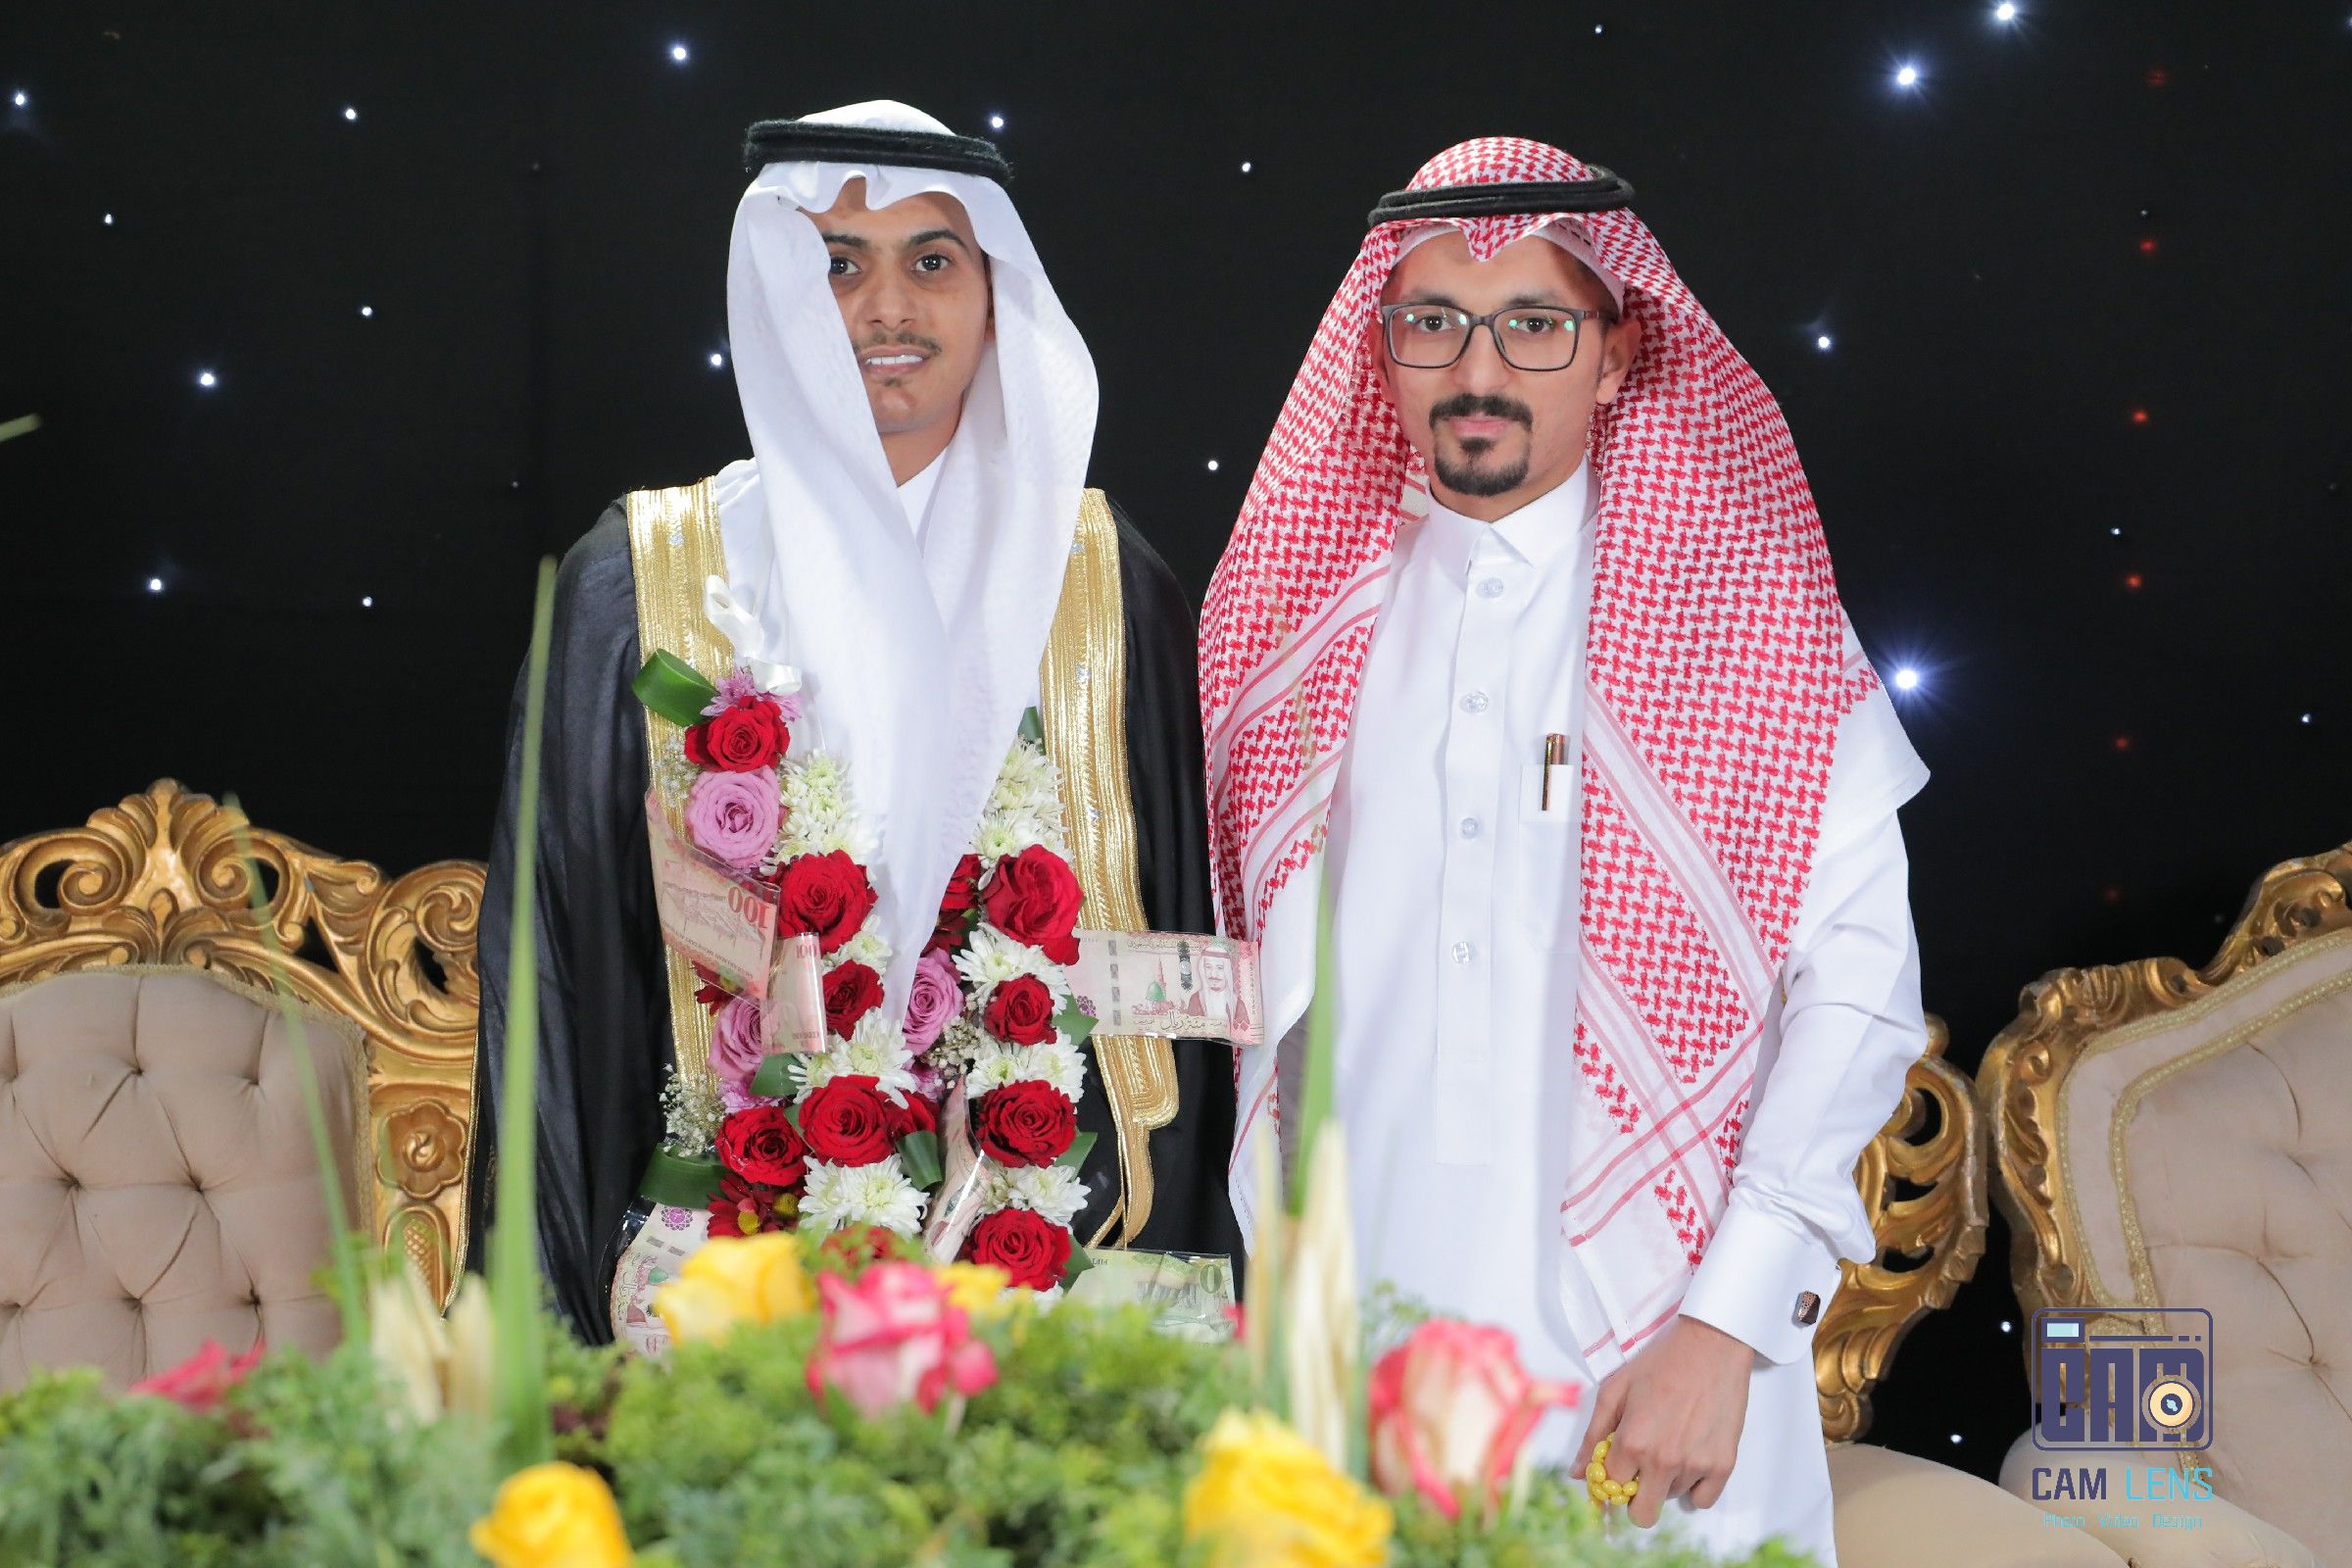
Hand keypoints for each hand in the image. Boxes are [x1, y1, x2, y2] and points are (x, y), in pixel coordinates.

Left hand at [1569, 1314, 1754, 1527]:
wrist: (1711, 1345)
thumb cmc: (1660, 1362)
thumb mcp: (1614, 1390)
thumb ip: (1593, 1435)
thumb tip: (1577, 1473)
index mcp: (1632, 1442)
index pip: (1612, 1489)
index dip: (1610, 1480)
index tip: (1616, 1469)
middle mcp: (1663, 1460)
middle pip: (1642, 1514)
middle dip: (1636, 1498)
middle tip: (1640, 1471)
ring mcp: (1695, 1465)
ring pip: (1671, 1498)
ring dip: (1666, 1481)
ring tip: (1671, 1441)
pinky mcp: (1723, 1465)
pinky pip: (1704, 1500)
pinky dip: (1695, 1486)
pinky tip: (1690, 1458)